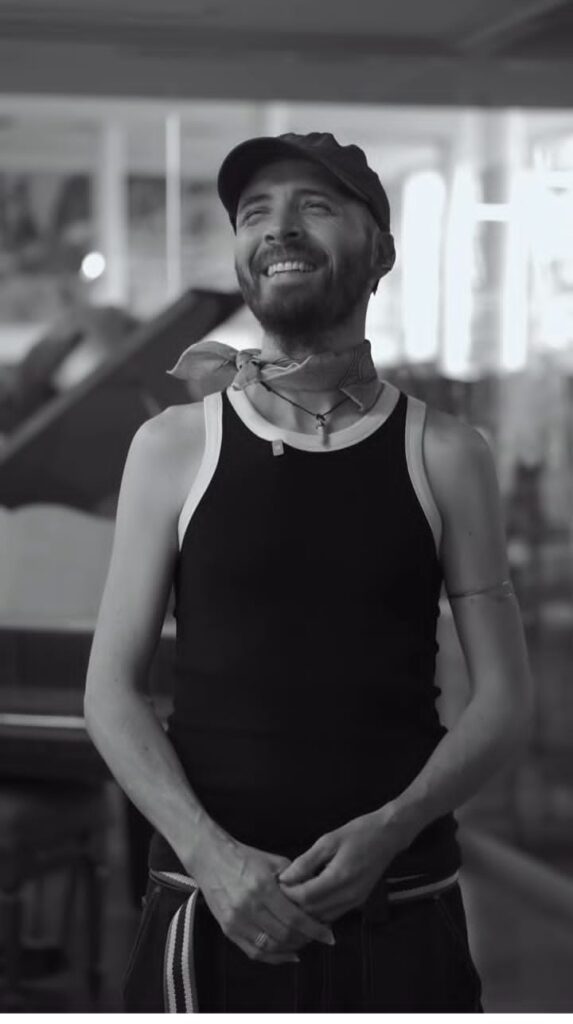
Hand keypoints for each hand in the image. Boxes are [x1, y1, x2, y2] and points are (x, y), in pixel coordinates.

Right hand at [189, 831, 335, 964]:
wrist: (210, 859)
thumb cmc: (245, 857)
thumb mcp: (274, 861)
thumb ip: (295, 879)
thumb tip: (317, 895)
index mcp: (263, 887)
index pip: (294, 918)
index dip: (314, 930)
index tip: (328, 935)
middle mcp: (249, 907)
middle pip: (284, 935)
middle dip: (306, 939)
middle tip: (317, 937)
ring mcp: (237, 920)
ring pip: (271, 947)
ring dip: (291, 948)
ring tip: (304, 943)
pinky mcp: (228, 929)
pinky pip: (254, 952)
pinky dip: (273, 957)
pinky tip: (287, 954)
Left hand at [276, 810, 402, 921]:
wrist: (387, 836)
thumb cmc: (358, 833)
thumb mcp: (328, 840)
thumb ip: (306, 862)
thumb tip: (284, 878)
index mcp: (340, 877)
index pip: (306, 896)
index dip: (287, 894)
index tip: (274, 886)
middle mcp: (348, 895)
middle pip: (312, 912)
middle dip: (293, 907)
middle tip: (277, 897)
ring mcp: (354, 902)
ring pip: (322, 919)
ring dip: (304, 914)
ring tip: (289, 901)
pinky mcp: (357, 903)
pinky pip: (332, 915)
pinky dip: (317, 914)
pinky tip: (307, 904)